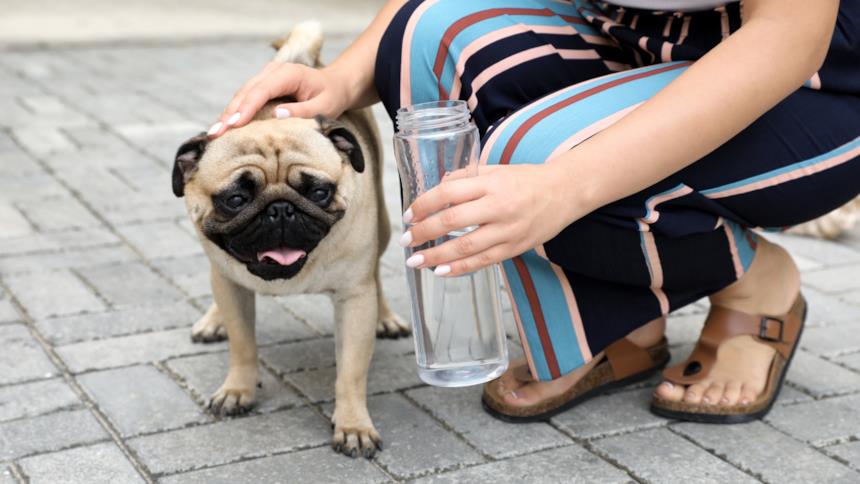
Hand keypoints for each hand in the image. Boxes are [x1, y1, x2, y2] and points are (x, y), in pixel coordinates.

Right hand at [207, 62, 349, 136]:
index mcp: (288, 73)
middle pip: (246, 92)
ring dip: (228, 114)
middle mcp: (273, 71)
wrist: (336, 84)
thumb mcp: (325, 107)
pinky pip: (246, 99)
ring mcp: (266, 77)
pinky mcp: (264, 85)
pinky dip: (235, 113)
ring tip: (214, 134)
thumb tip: (277, 115)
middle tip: (215, 134)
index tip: (232, 124)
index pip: (261, 91)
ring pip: (242, 95)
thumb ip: (303, 111)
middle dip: (229, 114)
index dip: (245, 108)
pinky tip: (225, 127)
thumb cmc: (332, 96)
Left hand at [400, 163, 586, 275]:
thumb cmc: (526, 179)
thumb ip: (466, 177)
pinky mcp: (515, 248)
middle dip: (423, 232)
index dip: (423, 205)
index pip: (447, 193)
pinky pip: (482, 261)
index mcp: (490, 183)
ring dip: (436, 256)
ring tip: (415, 262)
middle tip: (405, 240)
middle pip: (452, 221)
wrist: (565, 192)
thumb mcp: (495, 170)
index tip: (408, 215)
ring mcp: (507, 230)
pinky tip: (440, 271)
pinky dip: (459, 268)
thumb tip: (438, 186)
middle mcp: (498, 206)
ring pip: (465, 247)